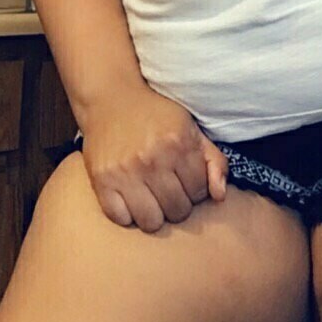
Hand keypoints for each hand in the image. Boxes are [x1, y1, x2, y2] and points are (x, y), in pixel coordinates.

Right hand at [79, 83, 228, 232]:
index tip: (185, 180)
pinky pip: (120, 219)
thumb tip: (219, 196)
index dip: (195, 189)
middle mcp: (152, 159)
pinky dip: (127, 214)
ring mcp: (125, 172)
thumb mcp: (190, 128)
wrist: (111, 98)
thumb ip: (213, 160)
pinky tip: (130, 198)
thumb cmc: (155, 115)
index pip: (200, 192)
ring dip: (154, 214)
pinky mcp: (101, 181)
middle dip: (177, 203)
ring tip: (151, 197)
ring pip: (151, 222)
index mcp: (178, 143)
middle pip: (178, 211)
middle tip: (168, 188)